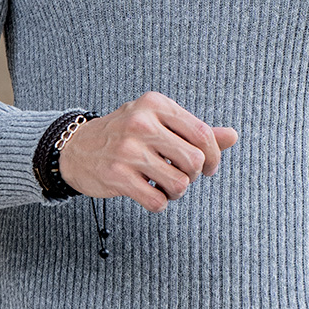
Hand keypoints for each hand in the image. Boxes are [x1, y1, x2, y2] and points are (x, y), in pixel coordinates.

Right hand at [58, 90, 237, 212]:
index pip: (202, 133)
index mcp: (155, 104)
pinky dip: (159, 203)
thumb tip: (233, 136)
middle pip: (193, 160)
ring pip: (179, 184)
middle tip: (181, 176)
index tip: (208, 167)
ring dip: (177, 192)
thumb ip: (194, 130)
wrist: (75, 148)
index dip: (213, 156)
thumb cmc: (125, 134)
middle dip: (193, 175)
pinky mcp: (117, 176)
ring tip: (164, 186)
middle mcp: (142, 123)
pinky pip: (157, 201)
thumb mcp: (158, 122)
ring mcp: (128, 150)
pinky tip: (149, 193)